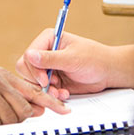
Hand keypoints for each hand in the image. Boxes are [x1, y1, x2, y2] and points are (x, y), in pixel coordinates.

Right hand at [15, 30, 133, 98]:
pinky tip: (64, 93)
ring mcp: (47, 67)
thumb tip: (30, 55)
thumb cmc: (94, 58)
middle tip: (53, 86)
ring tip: (61, 92)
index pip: (28, 55)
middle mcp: (44, 53)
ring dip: (46, 90)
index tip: (45, 80)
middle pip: (25, 69)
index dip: (34, 70)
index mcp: (47, 39)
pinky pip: (43, 90)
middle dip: (38, 81)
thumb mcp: (72, 58)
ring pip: (32, 82)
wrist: (107, 72)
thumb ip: (51, 58)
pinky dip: (52, 95)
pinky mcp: (52, 80)